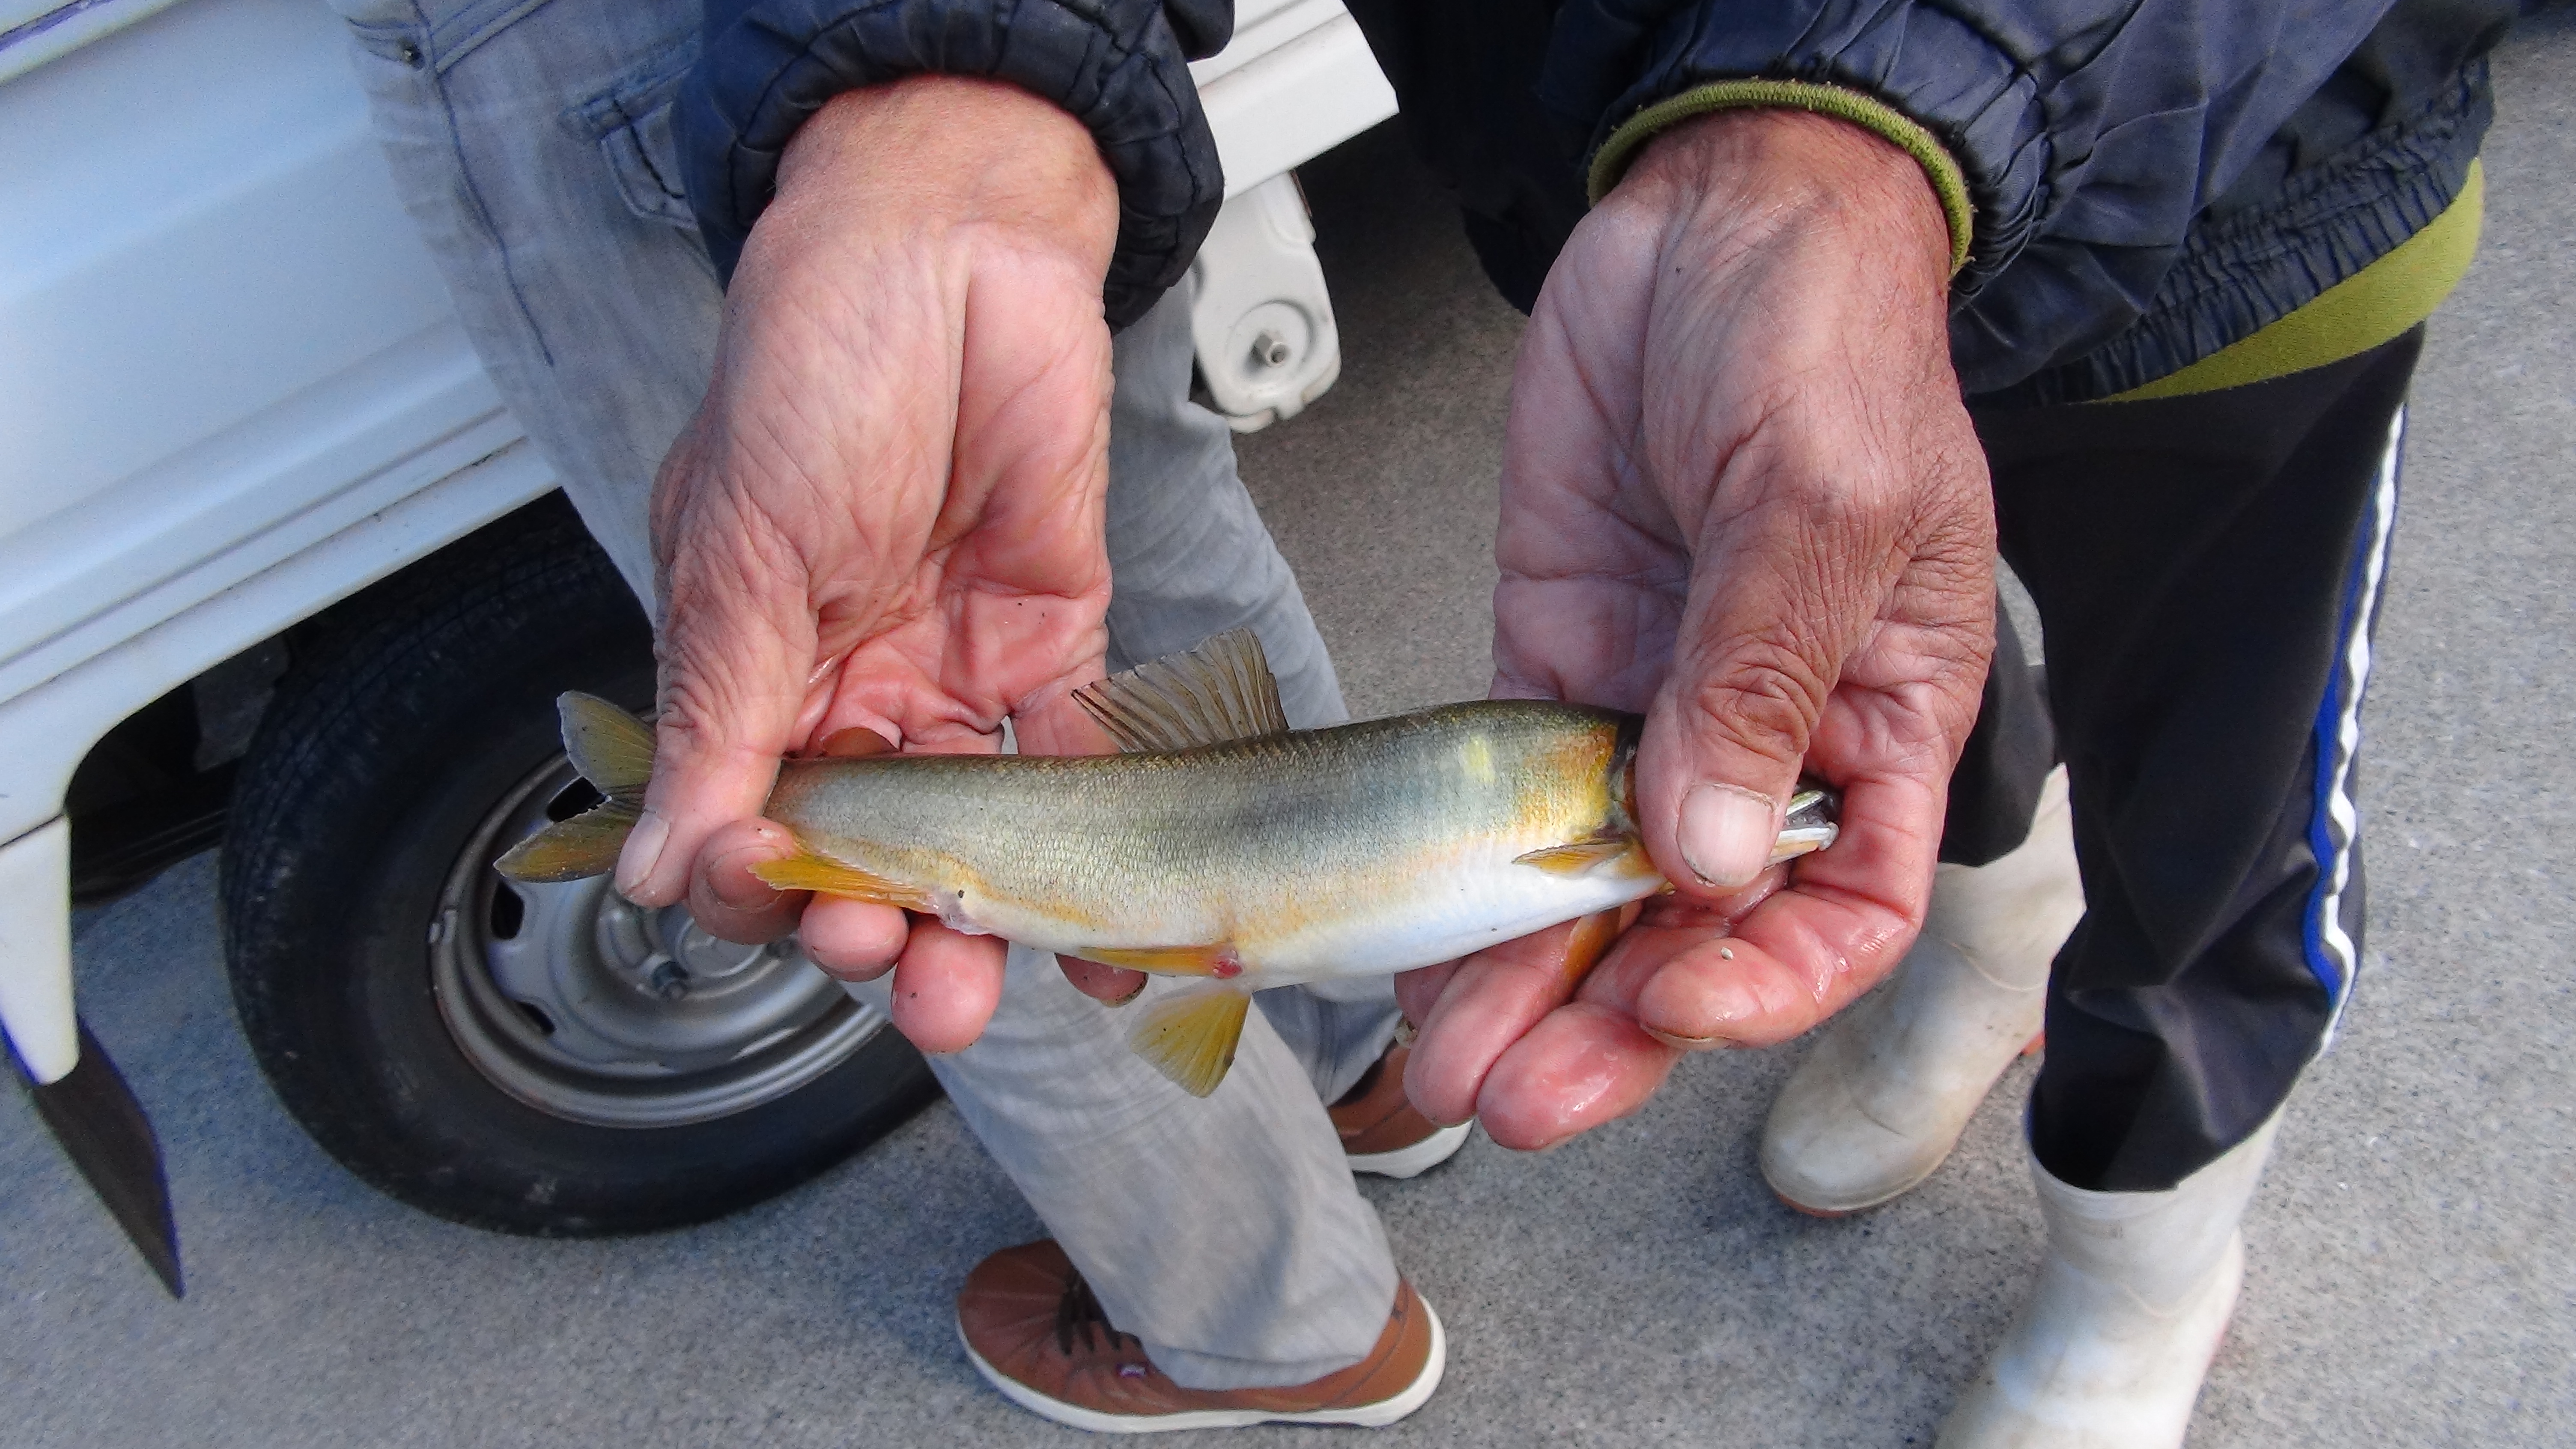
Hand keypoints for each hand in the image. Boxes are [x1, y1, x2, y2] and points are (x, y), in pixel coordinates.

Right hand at [617, 76, 1123, 1052]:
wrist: (951, 247)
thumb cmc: (816, 366)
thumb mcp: (739, 550)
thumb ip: (717, 718)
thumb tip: (663, 867)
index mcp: (753, 673)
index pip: (752, 829)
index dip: (771, 885)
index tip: (799, 901)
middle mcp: (854, 691)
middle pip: (868, 856)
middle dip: (884, 931)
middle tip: (906, 965)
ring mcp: (956, 676)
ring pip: (974, 841)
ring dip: (985, 923)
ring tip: (993, 980)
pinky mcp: (1055, 646)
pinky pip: (1081, 770)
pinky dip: (1102, 849)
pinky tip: (1118, 930)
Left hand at [1401, 110, 1995, 1147]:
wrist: (1715, 220)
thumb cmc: (1823, 335)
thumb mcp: (1821, 499)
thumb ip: (1762, 676)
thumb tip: (1705, 849)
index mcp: (1880, 719)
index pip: (1846, 906)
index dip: (1768, 978)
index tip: (1678, 1002)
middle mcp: (1766, 738)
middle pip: (1698, 929)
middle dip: (1614, 1027)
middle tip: (1525, 1099)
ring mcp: (1649, 706)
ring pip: (1590, 890)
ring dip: (1525, 986)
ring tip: (1455, 1071)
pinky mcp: (1552, 663)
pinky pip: (1503, 805)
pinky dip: (1465, 886)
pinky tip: (1418, 960)